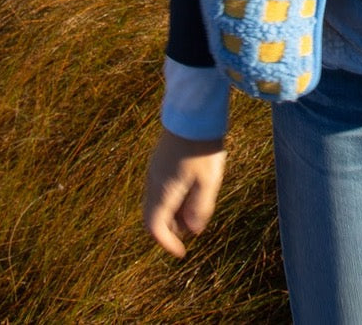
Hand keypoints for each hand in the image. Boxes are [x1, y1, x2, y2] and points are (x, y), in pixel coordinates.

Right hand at [142, 127, 227, 257]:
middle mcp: (153, 182)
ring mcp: (154, 168)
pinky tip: (192, 187)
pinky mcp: (159, 158)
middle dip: (170, 229)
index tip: (181, 252)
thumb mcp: (208, 181)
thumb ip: (200, 208)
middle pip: (153, 216)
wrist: (192, 111)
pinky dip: (172, 197)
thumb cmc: (202, 147)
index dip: (166, 244)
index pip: (154, 228)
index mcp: (162, 192)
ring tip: (196, 206)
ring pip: (156, 201)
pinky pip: (160, 187)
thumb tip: (193, 230)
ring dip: (173, 212)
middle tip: (192, 228)